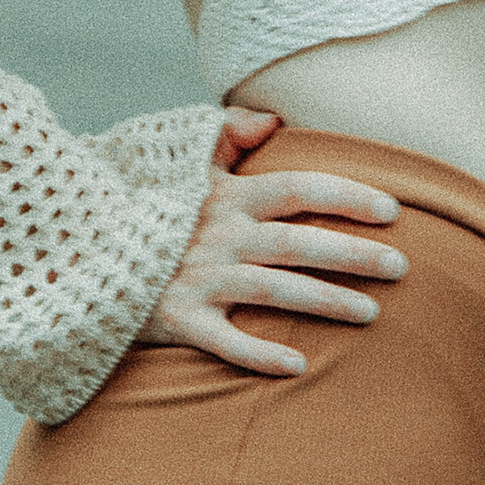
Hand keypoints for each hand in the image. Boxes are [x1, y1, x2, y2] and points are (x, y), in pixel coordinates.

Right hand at [137, 109, 408, 375]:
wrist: (82, 245)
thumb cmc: (146, 201)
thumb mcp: (181, 156)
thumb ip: (229, 131)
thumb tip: (275, 119)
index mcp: (227, 195)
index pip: (299, 189)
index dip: (347, 197)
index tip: (392, 209)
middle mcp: (220, 235)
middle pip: (299, 242)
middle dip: (354, 254)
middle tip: (403, 267)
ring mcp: (199, 279)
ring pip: (275, 290)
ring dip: (326, 302)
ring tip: (372, 313)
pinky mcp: (177, 320)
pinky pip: (225, 342)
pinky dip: (260, 354)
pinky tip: (299, 365)